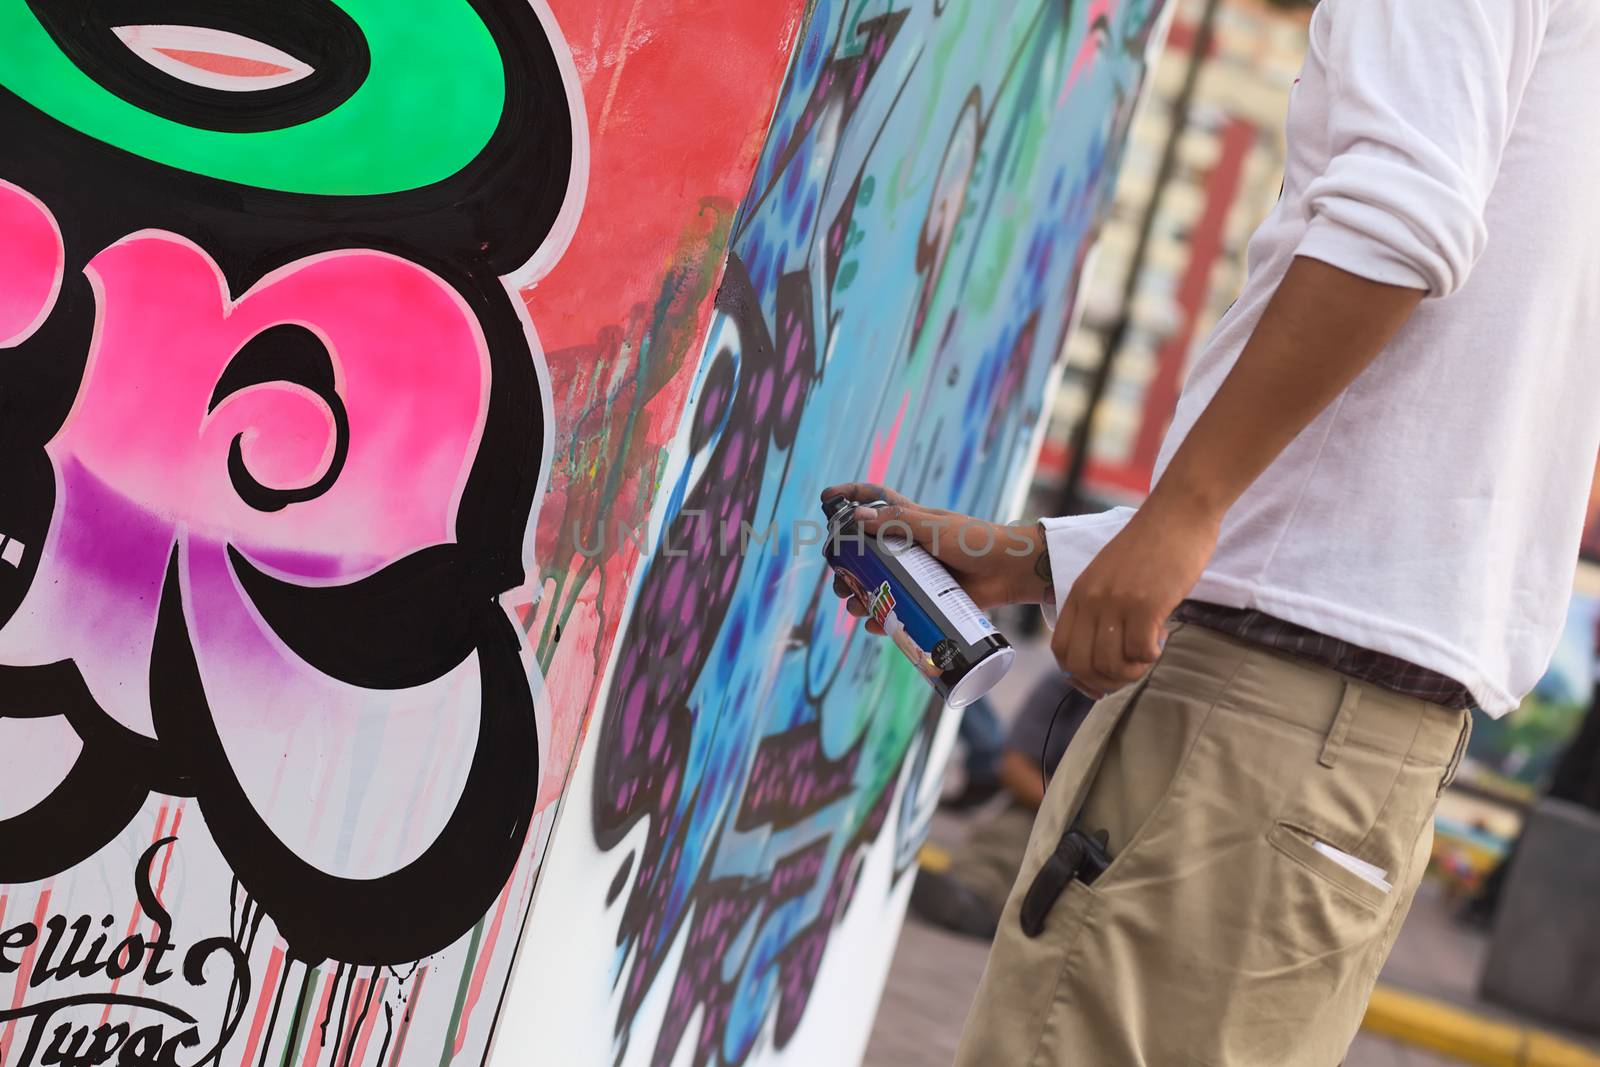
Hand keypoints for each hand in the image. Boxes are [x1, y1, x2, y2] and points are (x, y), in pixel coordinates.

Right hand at [820, 483, 1045, 633]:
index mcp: (908, 521)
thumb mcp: (934, 527)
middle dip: (846, 565)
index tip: (826, 498)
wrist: (1010, 570)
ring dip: (859, 595)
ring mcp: (915, 575)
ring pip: (876, 585)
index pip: (874, 502)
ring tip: (853, 605)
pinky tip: (873, 625)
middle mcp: (907, 547)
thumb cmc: (976, 541)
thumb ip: (898, 523)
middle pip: (865, 553)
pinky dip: (882, 619)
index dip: (850, 497)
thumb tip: (857, 519)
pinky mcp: (926, 598)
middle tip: (839, 579)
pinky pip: (898, 610)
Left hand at [1053, 496, 1219, 695]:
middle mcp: (1092, 600)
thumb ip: (1100, 607)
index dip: (1079, 675)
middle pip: (1081, 666)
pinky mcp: (1146, 604)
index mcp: (1079, 593)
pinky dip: (1152, 656)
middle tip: (1131, 669)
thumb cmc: (1150, 546)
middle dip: (1107, 682)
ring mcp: (1116, 602)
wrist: (1178, 512)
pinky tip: (1162, 637)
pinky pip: (1141, 653)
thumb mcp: (1109, 575)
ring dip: (1133, 671)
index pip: (1061, 651)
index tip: (1102, 679)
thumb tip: (1102, 652)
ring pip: (1110, 665)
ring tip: (1148, 652)